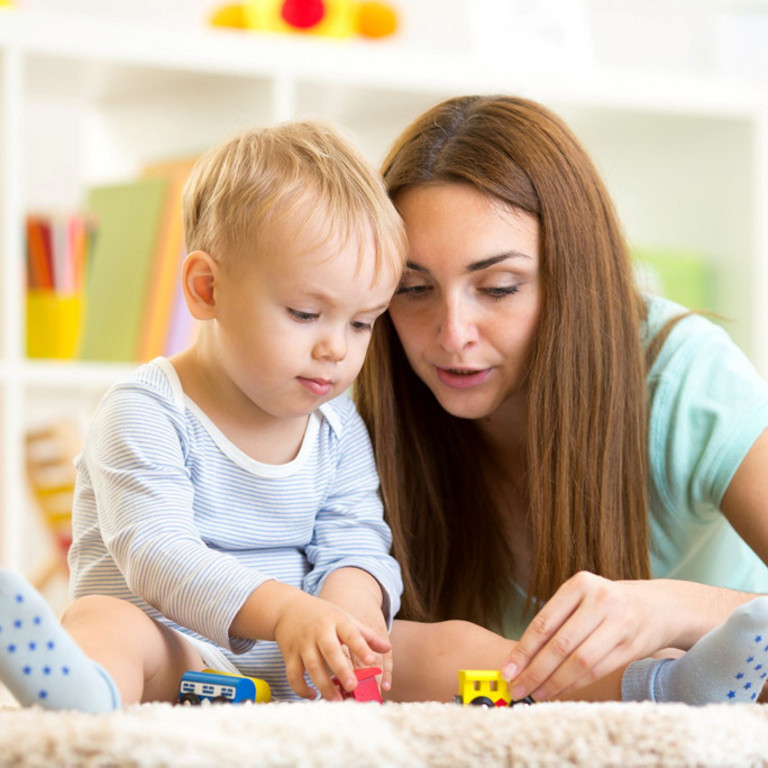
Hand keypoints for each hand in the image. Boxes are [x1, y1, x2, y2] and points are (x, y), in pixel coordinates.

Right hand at [273, 591, 390, 700]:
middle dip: (341, 670)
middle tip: (352, 686)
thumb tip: (387, 648)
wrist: (287, 608)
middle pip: (330, 651)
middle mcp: (319, 632)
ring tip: (336, 700)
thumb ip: (365, 634)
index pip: (351, 633)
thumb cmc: (322, 615)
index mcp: (336, 621)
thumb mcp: (344, 618)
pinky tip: (313, 695)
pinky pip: (293, 675)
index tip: (372, 661)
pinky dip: (301, 688)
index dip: (361, 647)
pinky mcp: (288, 655)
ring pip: (311, 666)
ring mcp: (302, 644)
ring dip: (323, 685)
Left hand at [500, 572, 674, 700]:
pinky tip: (559, 691)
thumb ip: (556, 620)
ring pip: (579, 661)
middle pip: (560, 645)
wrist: (660, 606)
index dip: (524, 650)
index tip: (508, 670)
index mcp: (580, 584)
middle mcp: (600, 600)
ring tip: (536, 694)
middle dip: (535, 671)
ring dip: (555, 682)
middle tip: (518, 688)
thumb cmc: (607, 603)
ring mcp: (619, 623)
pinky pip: (597, 671)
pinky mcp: (632, 645)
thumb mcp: (582, 597)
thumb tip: (520, 657)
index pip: (544, 622)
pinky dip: (575, 684)